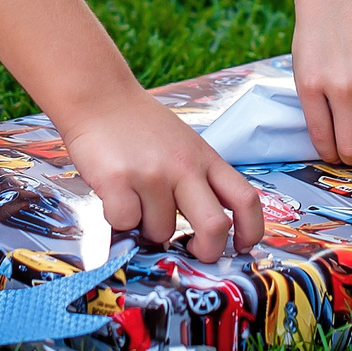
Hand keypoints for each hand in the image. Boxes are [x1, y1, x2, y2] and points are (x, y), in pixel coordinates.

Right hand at [59, 90, 265, 264]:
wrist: (99, 98)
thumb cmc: (140, 127)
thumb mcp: (184, 145)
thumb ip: (197, 180)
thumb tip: (201, 233)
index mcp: (205, 158)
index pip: (245, 199)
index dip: (251, 231)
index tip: (240, 247)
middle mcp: (184, 166)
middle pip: (215, 227)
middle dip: (206, 252)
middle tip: (189, 251)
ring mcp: (152, 174)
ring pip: (161, 231)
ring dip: (147, 228)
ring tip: (136, 200)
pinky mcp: (119, 181)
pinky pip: (125, 224)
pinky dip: (119, 220)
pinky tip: (115, 196)